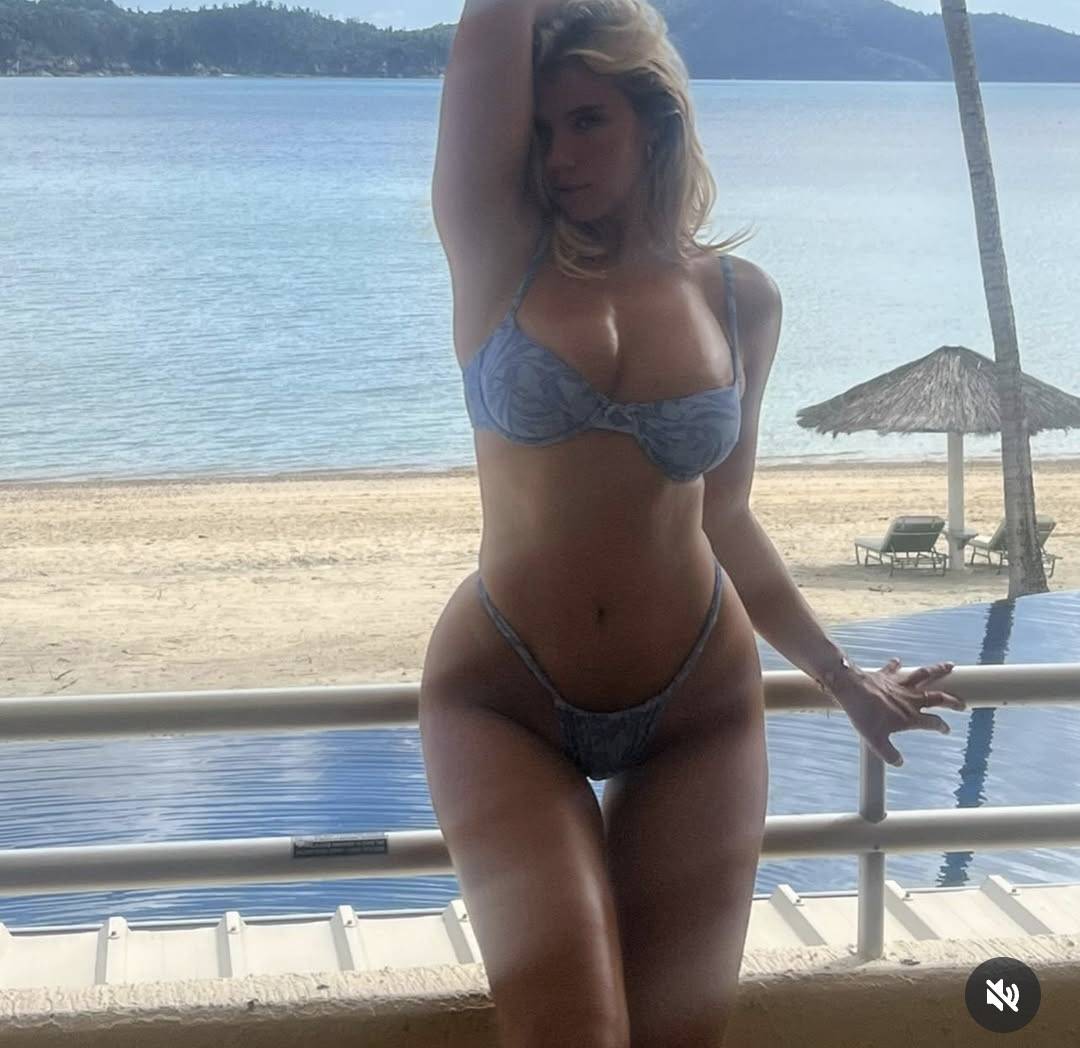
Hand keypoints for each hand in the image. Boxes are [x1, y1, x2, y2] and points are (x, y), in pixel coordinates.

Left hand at [828, 658, 965, 767]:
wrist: (851, 689)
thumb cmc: (864, 714)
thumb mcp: (876, 740)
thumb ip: (889, 753)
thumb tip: (898, 763)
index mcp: (910, 716)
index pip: (933, 722)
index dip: (941, 727)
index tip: (946, 729)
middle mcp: (910, 698)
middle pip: (937, 698)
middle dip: (952, 700)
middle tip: (962, 702)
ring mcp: (899, 684)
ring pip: (924, 675)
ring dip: (938, 670)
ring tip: (950, 666)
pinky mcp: (886, 675)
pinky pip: (894, 668)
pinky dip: (896, 665)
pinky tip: (899, 661)